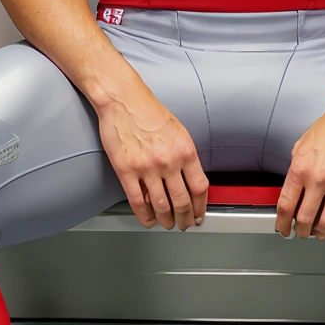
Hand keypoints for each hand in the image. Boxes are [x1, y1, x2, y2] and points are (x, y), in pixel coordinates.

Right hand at [96, 85, 207, 229]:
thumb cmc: (149, 112)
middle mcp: (168, 161)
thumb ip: (185, 156)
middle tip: (184, 225)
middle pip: (182, 201)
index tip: (199, 214)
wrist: (123, 100)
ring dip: (166, 220)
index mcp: (185, 150)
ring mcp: (147, 167)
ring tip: (167, 224)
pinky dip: (145, 216)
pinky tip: (148, 220)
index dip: (200, 207)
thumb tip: (191, 180)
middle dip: (185, 219)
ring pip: (161, 206)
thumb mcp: (179, 132)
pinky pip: (138, 202)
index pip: (200, 188)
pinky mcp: (126, 171)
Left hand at [275, 101, 324, 239]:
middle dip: (301, 231)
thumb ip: (295, 170)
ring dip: (321, 233)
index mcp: (300, 169)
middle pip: (304, 219)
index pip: (286, 206)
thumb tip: (291, 192)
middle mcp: (318, 179)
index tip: (283, 229)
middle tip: (302, 233)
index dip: (282, 223)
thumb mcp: (300, 146)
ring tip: (320, 233)